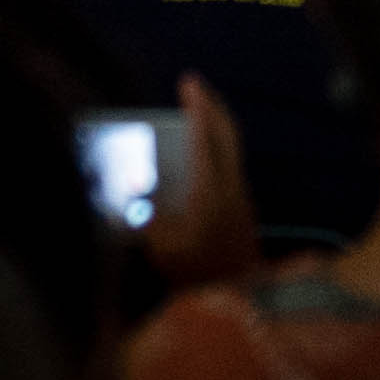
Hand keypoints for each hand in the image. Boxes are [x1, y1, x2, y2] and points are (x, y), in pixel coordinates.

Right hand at [137, 74, 262, 291]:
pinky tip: (202, 150)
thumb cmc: (198, 275)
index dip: (196, 106)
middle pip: (227, 133)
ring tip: (197, 111)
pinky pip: (232, 161)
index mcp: (211, 191)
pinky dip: (218, 144)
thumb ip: (148, 216)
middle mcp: (232, 186)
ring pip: (233, 146)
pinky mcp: (244, 205)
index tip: (187, 82)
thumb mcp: (163, 249)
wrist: (241, 297)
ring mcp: (242, 195)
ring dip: (217, 124)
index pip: (206, 137)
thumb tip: (135, 187)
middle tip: (193, 86)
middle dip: (211, 105)